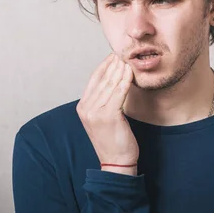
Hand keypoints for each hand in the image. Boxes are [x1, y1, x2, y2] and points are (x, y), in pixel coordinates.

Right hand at [76, 53, 137, 174]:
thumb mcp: (102, 118)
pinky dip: (124, 81)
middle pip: (102, 79)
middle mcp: (86, 108)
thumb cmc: (112, 140)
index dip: (104, 65)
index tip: (114, 55)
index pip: (94, 79)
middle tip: (123, 52)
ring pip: (110, 84)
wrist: (115, 162)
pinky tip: (130, 72)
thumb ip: (102, 100)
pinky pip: (118, 93)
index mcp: (83, 107)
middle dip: (113, 64)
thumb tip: (111, 80)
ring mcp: (96, 112)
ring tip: (128, 58)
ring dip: (120, 69)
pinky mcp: (108, 116)